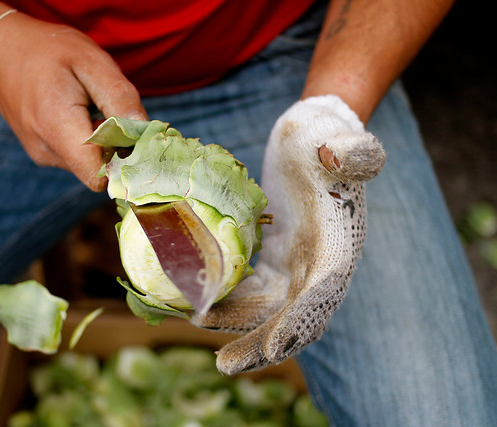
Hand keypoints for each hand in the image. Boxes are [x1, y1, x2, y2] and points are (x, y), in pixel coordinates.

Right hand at [0, 12, 146, 190]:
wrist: (0, 50)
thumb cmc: (49, 50)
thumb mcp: (91, 61)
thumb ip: (119, 98)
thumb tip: (145, 133)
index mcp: (56, 125)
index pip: (98, 176)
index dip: (125, 164)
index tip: (137, 139)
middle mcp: (46, 149)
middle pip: (98, 170)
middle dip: (116, 148)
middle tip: (114, 111)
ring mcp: (42, 155)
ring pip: (89, 164)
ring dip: (102, 143)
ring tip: (91, 107)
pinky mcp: (42, 154)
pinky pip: (77, 157)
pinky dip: (88, 141)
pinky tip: (80, 114)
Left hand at [192, 95, 385, 374]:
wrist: (313, 140)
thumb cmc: (325, 139)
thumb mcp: (338, 137)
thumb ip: (350, 150)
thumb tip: (341, 156)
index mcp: (338, 248)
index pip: (322, 294)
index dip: (300, 322)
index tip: (275, 349)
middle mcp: (318, 268)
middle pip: (291, 318)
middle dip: (261, 344)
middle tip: (225, 365)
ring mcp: (294, 268)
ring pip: (263, 310)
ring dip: (232, 325)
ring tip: (194, 322)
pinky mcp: (272, 260)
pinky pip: (247, 290)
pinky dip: (224, 300)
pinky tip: (192, 301)